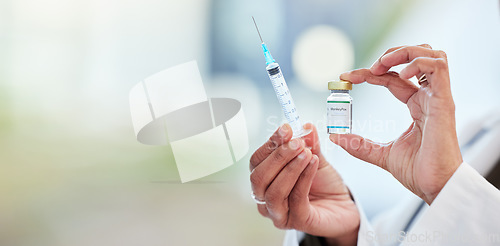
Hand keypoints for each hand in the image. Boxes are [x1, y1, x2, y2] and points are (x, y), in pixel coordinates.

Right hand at [250, 123, 358, 245]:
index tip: (286, 129)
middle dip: (277, 157)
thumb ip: (309, 144)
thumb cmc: (324, 185)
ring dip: (290, 168)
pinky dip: (304, 178)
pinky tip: (313, 163)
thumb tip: (306, 126)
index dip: (269, 145)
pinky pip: (296, 199)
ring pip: (274, 192)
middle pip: (258, 178)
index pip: (256, 162)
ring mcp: (280, 213)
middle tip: (296, 142)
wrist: (344, 207)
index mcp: (266, 181)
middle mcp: (266, 199)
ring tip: (307, 153)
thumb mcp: (315, 158)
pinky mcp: (298, 221)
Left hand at [332, 44, 462, 203]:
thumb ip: (359, 144)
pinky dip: (417, 64)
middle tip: (367, 69)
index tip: (345, 77)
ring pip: (430, 55)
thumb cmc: (417, 171)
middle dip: (390, 55)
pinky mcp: (444, 101)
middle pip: (414, 57)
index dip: (369, 73)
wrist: (435, 187)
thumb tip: (335, 137)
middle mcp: (428, 97)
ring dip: (404, 53)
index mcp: (416, 105)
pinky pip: (438, 68)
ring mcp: (437, 97)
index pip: (392, 78)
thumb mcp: (380, 154)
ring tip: (381, 66)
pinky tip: (399, 75)